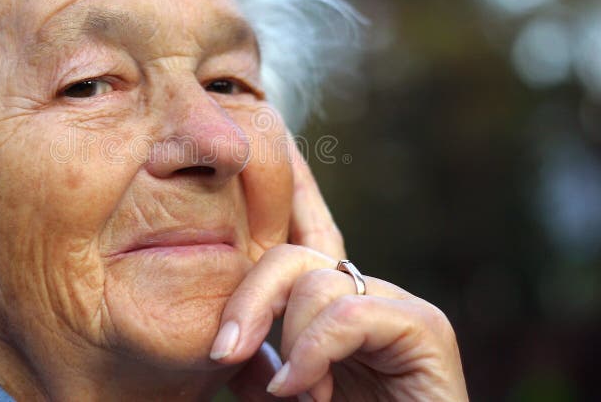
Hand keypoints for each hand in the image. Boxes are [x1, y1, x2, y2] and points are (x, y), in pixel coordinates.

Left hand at [222, 138, 467, 400]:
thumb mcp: (288, 401)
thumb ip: (260, 372)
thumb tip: (227, 345)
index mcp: (331, 314)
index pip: (284, 261)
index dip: (249, 283)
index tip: (218, 342)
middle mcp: (365, 301)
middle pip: (293, 257)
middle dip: (250, 299)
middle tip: (223, 353)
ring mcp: (396, 309)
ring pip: (318, 281)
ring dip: (292, 343)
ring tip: (294, 394)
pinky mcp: (425, 329)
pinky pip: (351, 313)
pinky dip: (316, 350)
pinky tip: (306, 391)